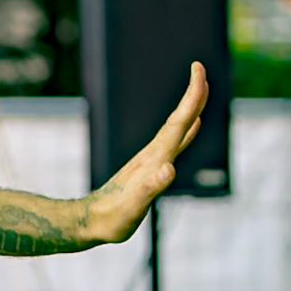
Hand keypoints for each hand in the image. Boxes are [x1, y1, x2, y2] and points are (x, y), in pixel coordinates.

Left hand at [80, 62, 207, 243]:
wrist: (90, 222)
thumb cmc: (111, 218)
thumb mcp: (132, 207)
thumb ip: (149, 188)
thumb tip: (169, 168)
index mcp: (154, 159)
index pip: (178, 122)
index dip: (192, 98)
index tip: (198, 70)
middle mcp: (153, 155)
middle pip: (178, 119)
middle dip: (192, 95)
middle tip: (200, 68)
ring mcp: (151, 160)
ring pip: (176, 128)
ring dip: (190, 109)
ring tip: (201, 92)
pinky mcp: (150, 169)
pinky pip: (174, 144)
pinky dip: (187, 132)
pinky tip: (192, 127)